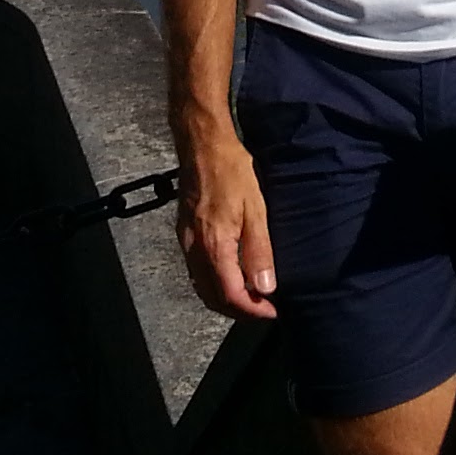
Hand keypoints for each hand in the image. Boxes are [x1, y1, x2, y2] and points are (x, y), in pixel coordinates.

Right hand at [175, 125, 277, 319]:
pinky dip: (213, 283)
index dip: (252, 310)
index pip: (230, 295)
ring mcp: (185, 241)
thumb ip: (259, 251)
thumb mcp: (255, 209)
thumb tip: (266, 288)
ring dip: (225, 299)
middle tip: (263, 308)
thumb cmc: (232, 170)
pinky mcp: (183, 232)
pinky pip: (196, 271)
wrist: (202, 143)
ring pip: (201, 287)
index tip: (272, 311)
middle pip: (212, 297)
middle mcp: (194, 249)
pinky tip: (230, 275)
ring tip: (251, 296)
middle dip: (238, 310)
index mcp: (213, 246)